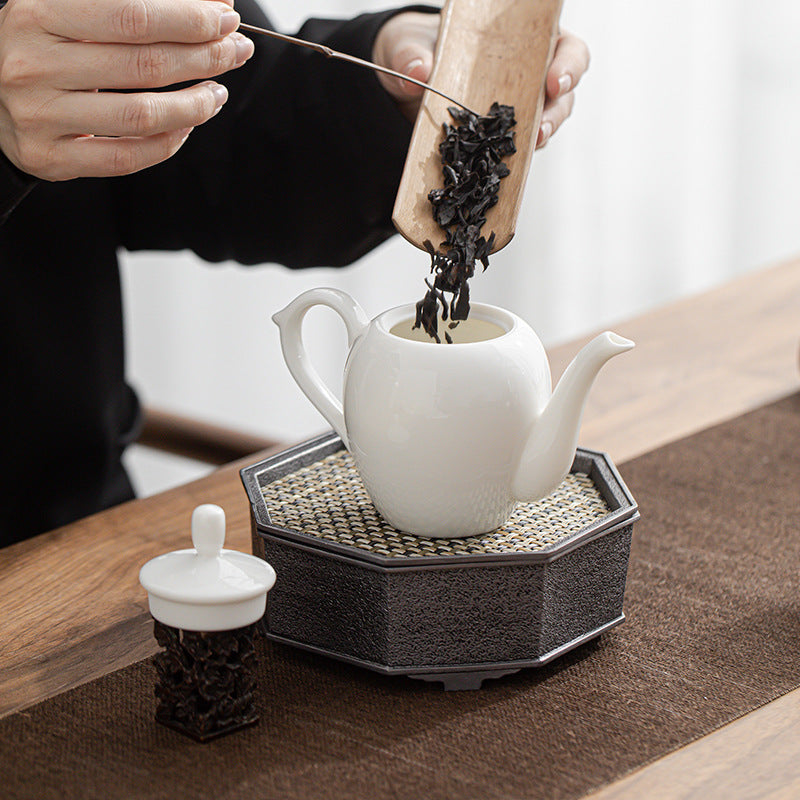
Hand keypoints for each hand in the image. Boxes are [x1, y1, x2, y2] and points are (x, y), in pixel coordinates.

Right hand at [0, 0, 254, 180]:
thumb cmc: (42, 47)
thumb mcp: (69, 10)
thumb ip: (127, 5)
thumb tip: (210, 2)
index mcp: (36, 13)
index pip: (132, 14)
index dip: (188, 17)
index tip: (225, 18)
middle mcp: (34, 64)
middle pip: (144, 64)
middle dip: (204, 56)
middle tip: (236, 51)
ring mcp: (41, 115)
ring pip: (142, 115)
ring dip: (195, 104)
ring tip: (217, 92)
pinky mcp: (52, 157)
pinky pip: (128, 157)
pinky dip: (168, 143)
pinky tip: (188, 126)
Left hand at [373, 13, 588, 146]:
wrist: (401, 83)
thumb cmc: (415, 49)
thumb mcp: (407, 44)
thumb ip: (410, 54)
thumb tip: (416, 71)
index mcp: (522, 40)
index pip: (565, 48)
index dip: (568, 64)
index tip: (555, 81)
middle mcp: (527, 76)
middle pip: (562, 94)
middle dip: (557, 112)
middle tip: (541, 128)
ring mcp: (515, 111)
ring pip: (543, 124)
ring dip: (540, 137)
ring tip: (529, 146)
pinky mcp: (497, 140)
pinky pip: (513, 150)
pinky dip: (511, 159)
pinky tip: (501, 166)